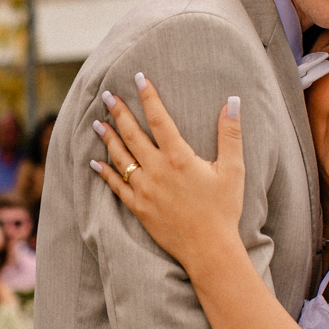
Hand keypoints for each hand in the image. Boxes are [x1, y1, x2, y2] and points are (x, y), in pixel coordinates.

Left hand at [90, 73, 244, 266]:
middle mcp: (157, 171)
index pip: (159, 119)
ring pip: (120, 158)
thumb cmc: (223, 210)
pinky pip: (116, 186)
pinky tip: (95, 162)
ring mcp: (144, 190)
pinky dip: (104, 173)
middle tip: (107, 95)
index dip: (148, 96)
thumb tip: (233, 101)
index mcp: (179, 158)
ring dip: (108, 138)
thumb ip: (230, 134)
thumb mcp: (233, 170)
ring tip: (97, 122)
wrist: (209, 250)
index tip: (139, 78)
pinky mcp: (138, 208)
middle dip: (119, 112)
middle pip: (132, 134)